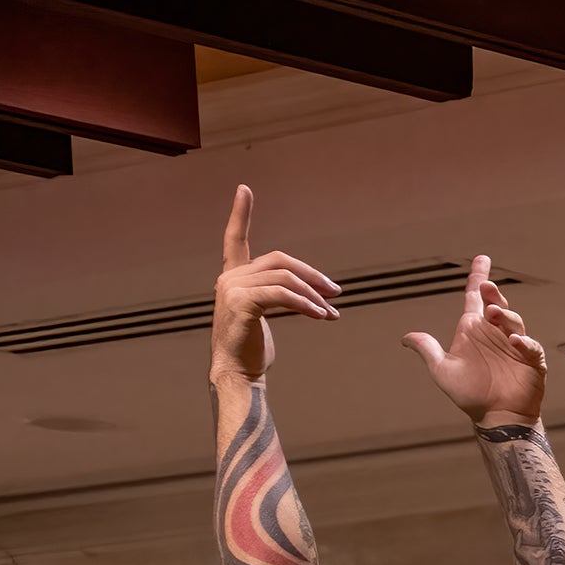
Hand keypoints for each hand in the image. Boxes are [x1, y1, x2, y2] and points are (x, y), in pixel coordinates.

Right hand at [209, 185, 338, 385]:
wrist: (237, 374)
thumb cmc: (252, 348)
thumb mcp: (265, 314)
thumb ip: (279, 296)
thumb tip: (317, 297)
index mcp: (233, 277)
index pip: (235, 239)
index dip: (240, 214)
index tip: (244, 189)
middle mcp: (229, 278)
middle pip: (278, 260)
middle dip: (311, 274)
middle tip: (336, 292)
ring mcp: (232, 289)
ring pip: (284, 278)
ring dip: (314, 296)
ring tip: (331, 313)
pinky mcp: (241, 303)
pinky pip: (282, 295)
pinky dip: (306, 304)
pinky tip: (322, 317)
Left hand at [403, 256, 546, 425]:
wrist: (495, 417)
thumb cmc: (470, 394)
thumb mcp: (442, 370)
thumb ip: (427, 350)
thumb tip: (405, 338)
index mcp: (474, 331)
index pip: (475, 298)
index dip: (478, 277)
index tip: (482, 259)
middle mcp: (495, 334)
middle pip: (496, 304)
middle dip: (493, 293)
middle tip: (486, 287)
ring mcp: (515, 347)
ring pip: (513, 321)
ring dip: (505, 315)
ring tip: (494, 314)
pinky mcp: (532, 361)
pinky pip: (530, 347)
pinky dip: (524, 343)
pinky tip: (515, 342)